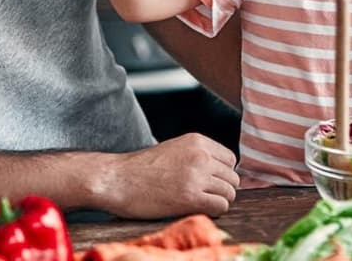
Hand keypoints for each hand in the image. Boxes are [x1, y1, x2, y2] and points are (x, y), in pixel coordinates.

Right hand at [92, 133, 238, 217]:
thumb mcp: (174, 148)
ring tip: (202, 203)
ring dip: (219, 200)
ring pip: (229, 192)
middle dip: (223, 188)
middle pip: (232, 177)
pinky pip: (221, 206)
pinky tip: (199, 209)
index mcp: (197, 141)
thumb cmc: (143, 168)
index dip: (223, 173)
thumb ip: (197, 154)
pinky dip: (215, 210)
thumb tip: (219, 170)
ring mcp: (197, 176)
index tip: (212, 182)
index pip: (230, 159)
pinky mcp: (190, 197)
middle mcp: (201, 155)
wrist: (119, 179)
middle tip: (207, 196)